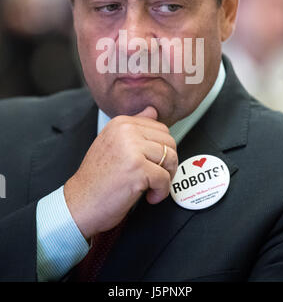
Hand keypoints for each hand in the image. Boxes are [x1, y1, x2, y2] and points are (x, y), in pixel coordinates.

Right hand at [64, 106, 177, 238]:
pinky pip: (165, 178)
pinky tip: (149, 196)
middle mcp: (126, 131)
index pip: (160, 128)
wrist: (81, 203)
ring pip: (170, 158)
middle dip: (167, 162)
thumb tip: (153, 111)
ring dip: (166, 177)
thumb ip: (134, 127)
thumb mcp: (112, 143)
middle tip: (155, 176)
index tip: (151, 163)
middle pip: (169, 142)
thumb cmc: (97, 179)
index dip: (161, 149)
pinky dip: (161, 192)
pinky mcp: (138, 168)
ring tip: (151, 186)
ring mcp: (132, 148)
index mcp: (121, 123)